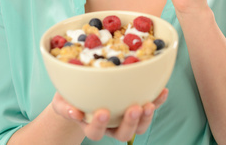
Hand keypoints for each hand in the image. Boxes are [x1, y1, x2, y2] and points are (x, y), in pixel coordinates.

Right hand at [51, 88, 167, 141]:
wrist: (80, 94)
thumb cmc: (69, 98)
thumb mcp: (62, 101)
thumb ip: (66, 107)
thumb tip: (75, 112)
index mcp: (92, 125)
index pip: (96, 132)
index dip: (100, 125)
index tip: (102, 112)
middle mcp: (110, 125)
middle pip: (122, 133)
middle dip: (130, 123)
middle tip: (134, 109)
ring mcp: (124, 117)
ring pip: (138, 126)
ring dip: (146, 117)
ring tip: (149, 104)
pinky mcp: (135, 105)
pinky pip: (148, 106)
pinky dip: (157, 101)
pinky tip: (163, 91)